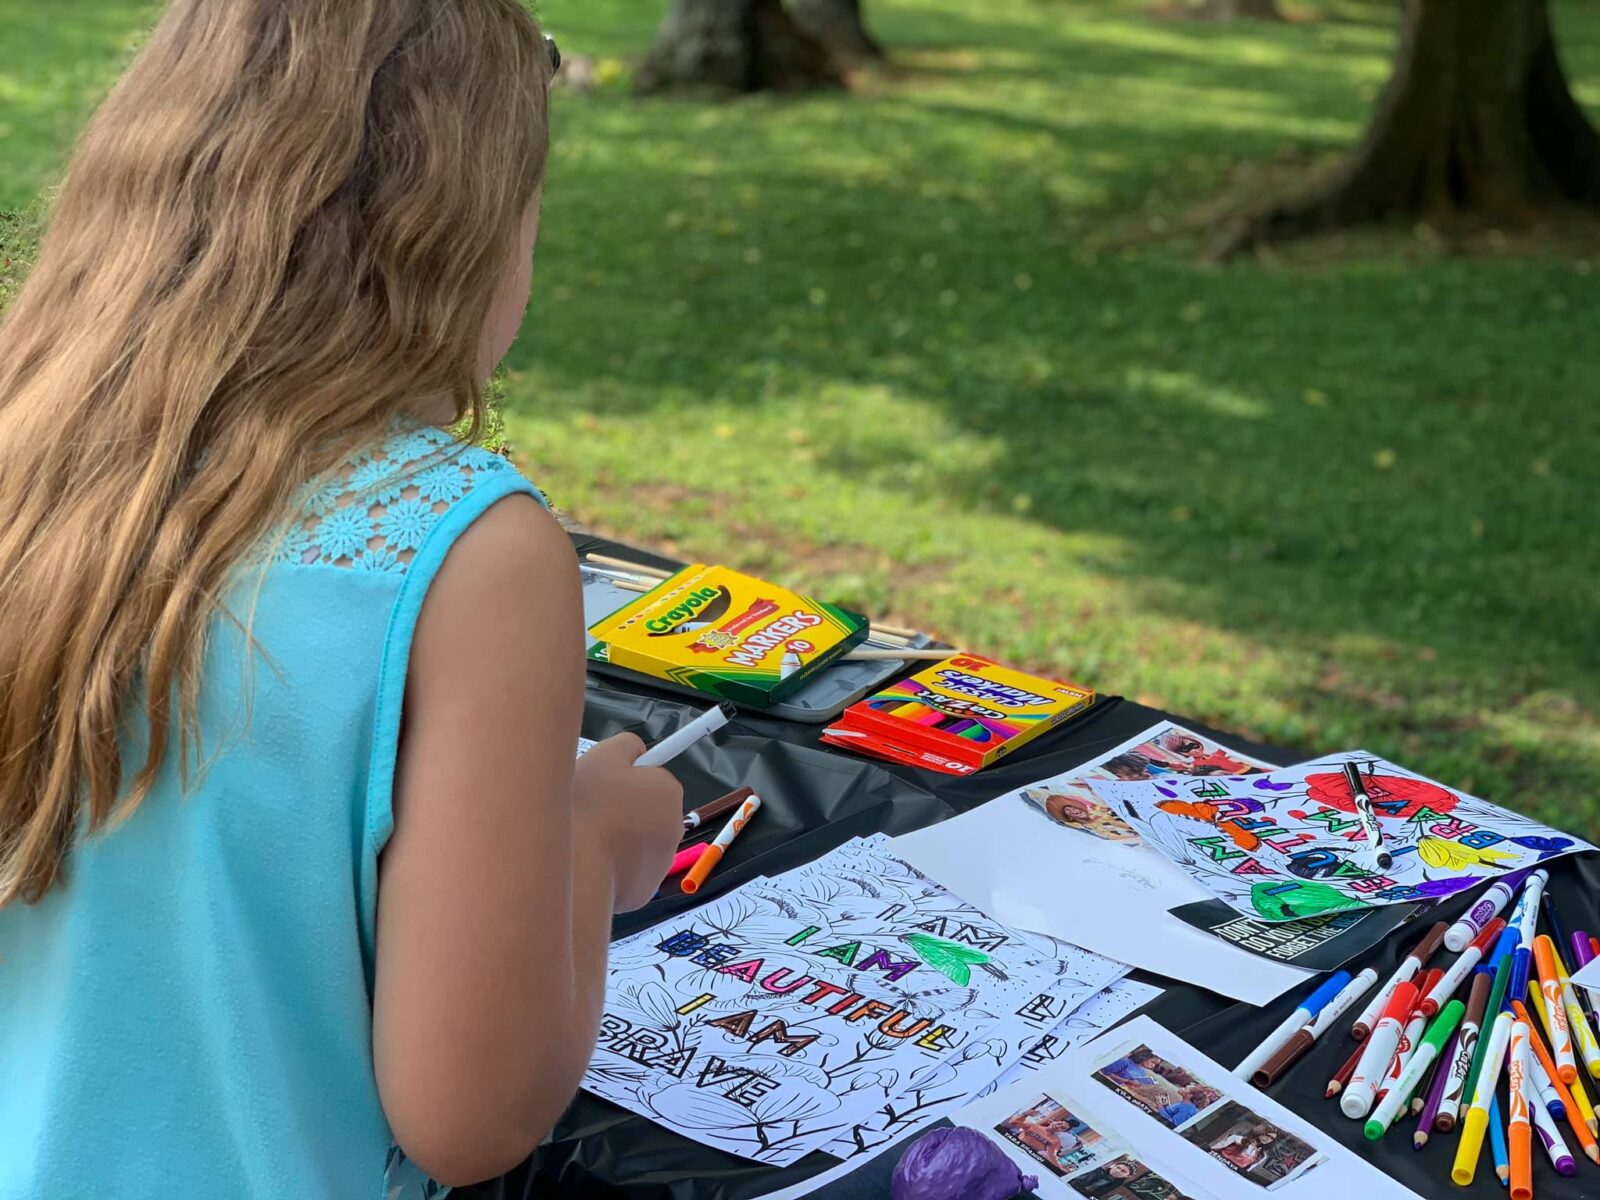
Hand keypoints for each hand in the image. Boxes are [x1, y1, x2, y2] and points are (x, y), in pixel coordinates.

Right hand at [572, 732, 683, 911]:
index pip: (654, 779)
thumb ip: (626, 745)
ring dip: (619, 842)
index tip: (607, 785)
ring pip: (639, 845)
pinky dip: (613, 869)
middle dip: (625, 812)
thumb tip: (638, 751)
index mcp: (668, 791)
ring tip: (586, 841)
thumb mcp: (602, 757)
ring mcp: (662, 864)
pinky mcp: (645, 893)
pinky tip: (590, 865)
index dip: (629, 780)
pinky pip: (629, 874)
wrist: (576, 871)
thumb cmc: (587, 806)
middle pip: (648, 813)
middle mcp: (675, 827)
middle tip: (591, 811)